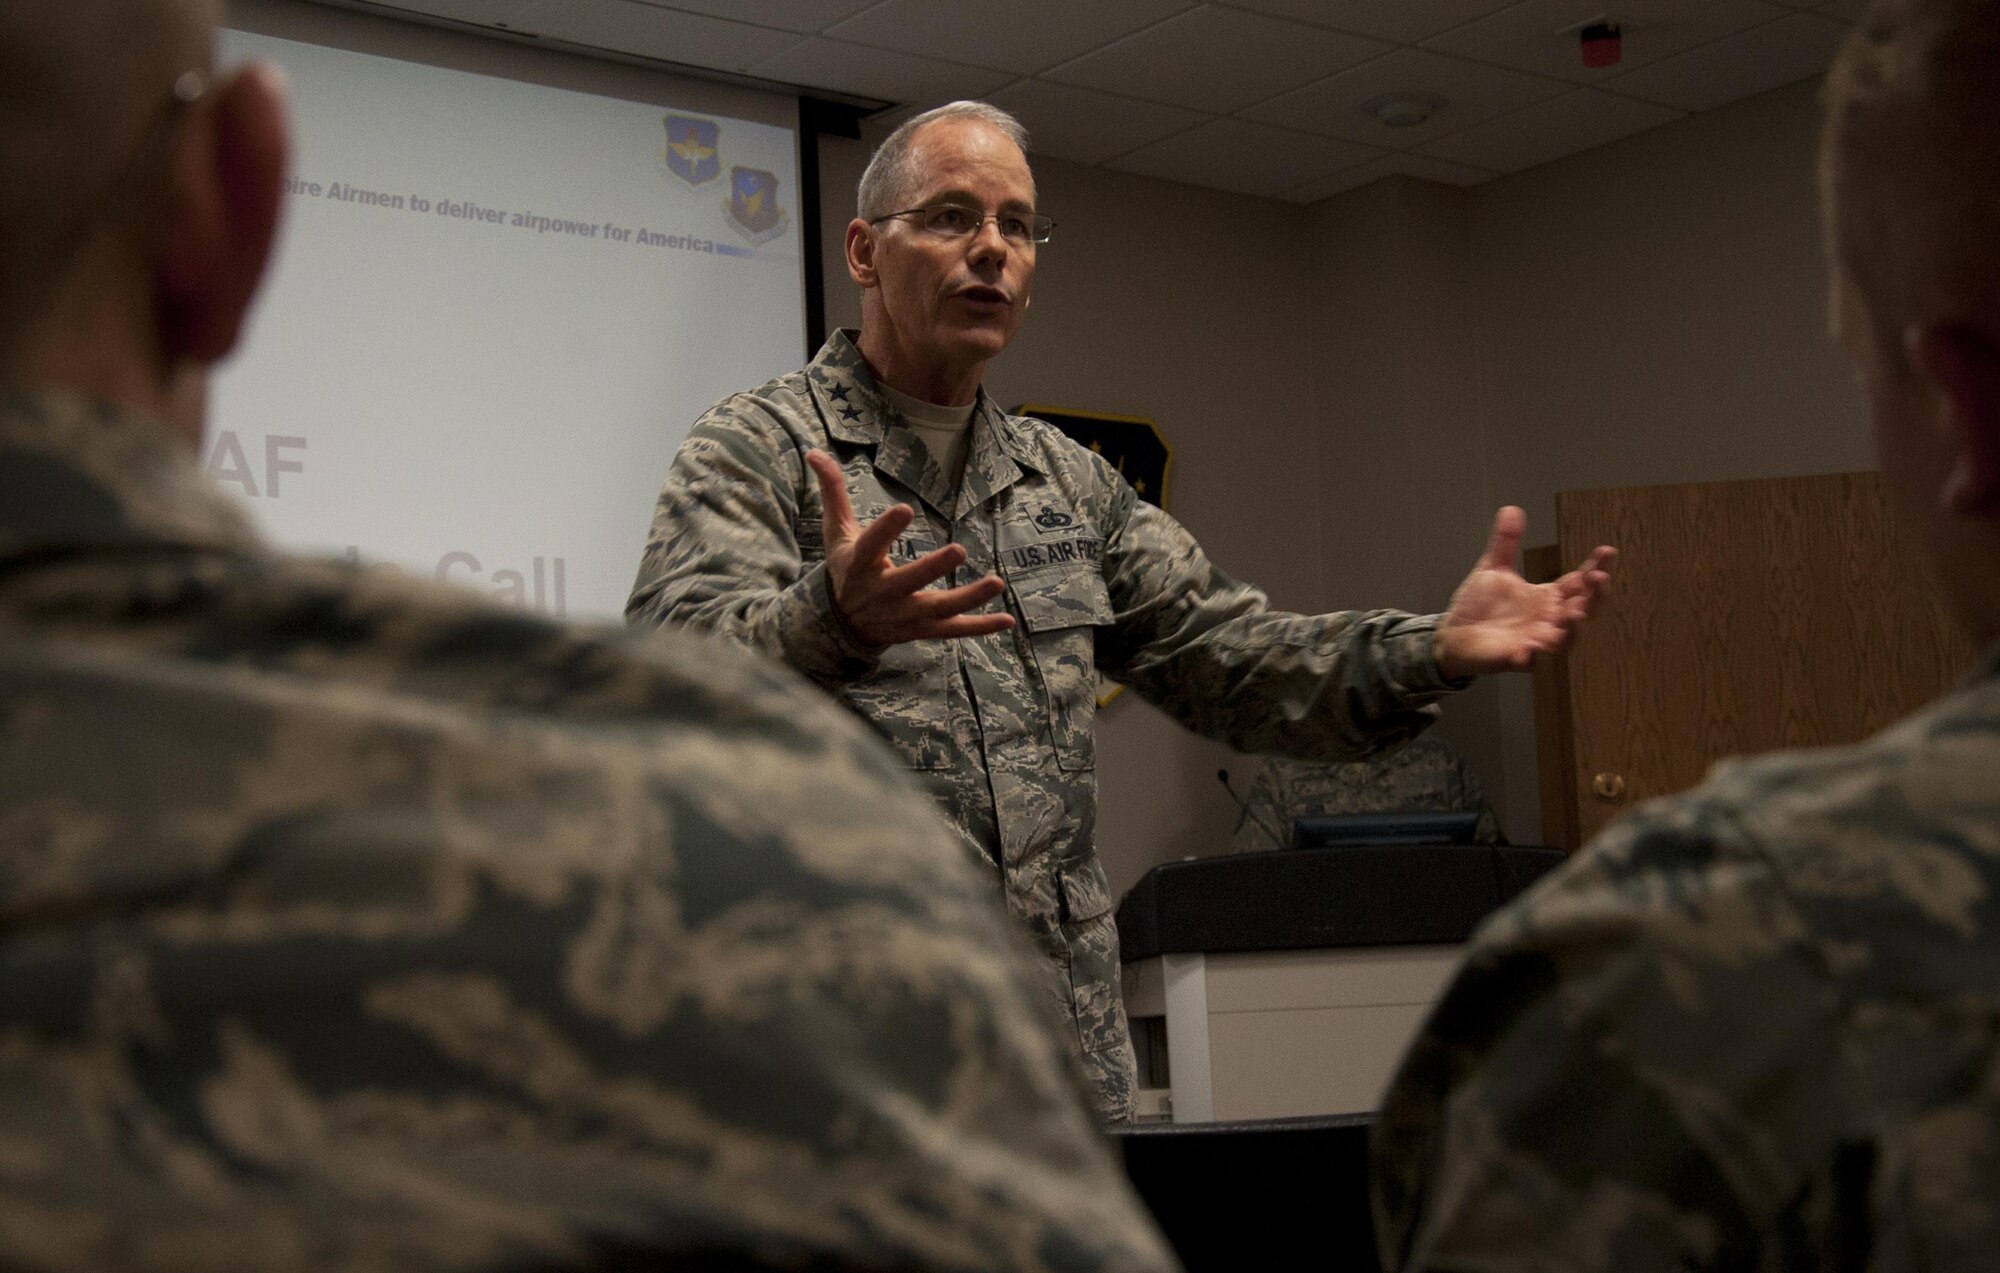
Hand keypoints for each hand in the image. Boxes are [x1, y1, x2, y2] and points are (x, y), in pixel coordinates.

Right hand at [807, 450, 1015, 646]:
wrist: (843, 624)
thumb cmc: (847, 567)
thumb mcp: (836, 532)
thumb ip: (833, 492)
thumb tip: (815, 452)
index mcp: (859, 566)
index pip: (870, 546)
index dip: (886, 529)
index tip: (904, 508)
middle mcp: (882, 594)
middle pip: (908, 583)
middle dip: (932, 569)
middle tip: (958, 550)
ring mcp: (904, 615)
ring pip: (938, 610)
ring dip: (968, 599)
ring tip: (996, 583)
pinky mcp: (922, 630)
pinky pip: (953, 630)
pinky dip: (979, 627)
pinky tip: (1006, 620)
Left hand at [1434, 506, 1614, 677]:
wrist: (1452, 633)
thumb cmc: (1480, 605)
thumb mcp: (1493, 568)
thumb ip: (1506, 543)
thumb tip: (1511, 509)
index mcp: (1548, 598)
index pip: (1580, 583)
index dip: (1597, 568)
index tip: (1607, 551)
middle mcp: (1548, 620)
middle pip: (1584, 610)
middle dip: (1595, 596)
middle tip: (1598, 578)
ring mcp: (1535, 641)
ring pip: (1566, 639)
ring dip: (1574, 628)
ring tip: (1576, 614)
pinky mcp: (1516, 658)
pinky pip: (1531, 661)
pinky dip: (1534, 655)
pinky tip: (1533, 646)